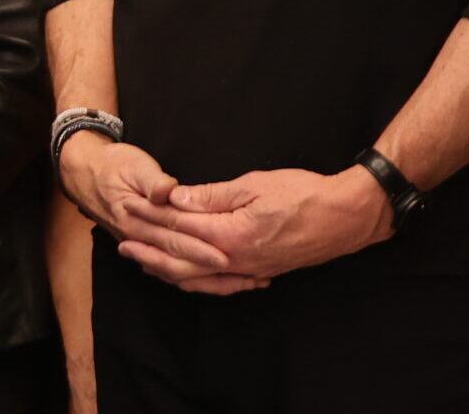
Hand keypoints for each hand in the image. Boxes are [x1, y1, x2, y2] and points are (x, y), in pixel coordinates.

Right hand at [54, 134, 251, 290]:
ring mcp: (142, 247)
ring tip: (243, 283)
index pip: (173, 238)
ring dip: (209, 281)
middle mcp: (139, 240)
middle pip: (178, 261)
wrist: (85, 172)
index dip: (199, 247)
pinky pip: (171, 272)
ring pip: (176, 273)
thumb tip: (168, 192)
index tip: (225, 255)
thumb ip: (153, 180)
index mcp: (136, 220)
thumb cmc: (113, 166)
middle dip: (213, 271)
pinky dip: (195, 280)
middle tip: (246, 276)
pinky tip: (218, 281)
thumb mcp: (134, 165)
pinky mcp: (146, 248)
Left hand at [137, 166, 390, 291]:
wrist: (347, 217)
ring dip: (168, 270)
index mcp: (230, 235)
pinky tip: (186, 278)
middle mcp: (236, 260)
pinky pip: (221, 284)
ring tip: (144, 263)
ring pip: (199, 278)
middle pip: (181, 260)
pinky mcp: (261, 272)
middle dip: (149, 251)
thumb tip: (174, 198)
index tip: (127, 208)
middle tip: (122, 244)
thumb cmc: (304, 193)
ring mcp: (250, 270)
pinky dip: (198, 282)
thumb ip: (210, 195)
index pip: (179, 227)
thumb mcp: (253, 184)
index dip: (151, 217)